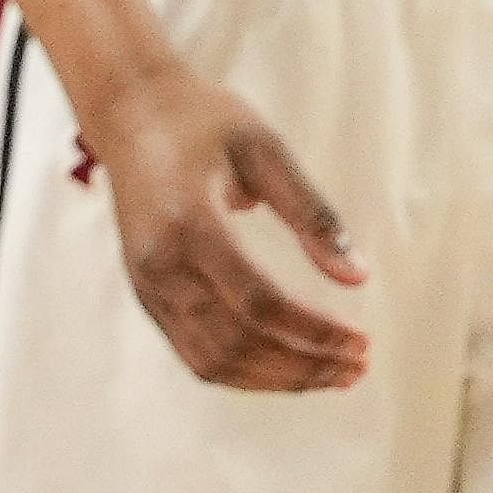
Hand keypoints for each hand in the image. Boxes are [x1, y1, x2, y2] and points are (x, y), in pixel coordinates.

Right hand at [75, 60, 369, 391]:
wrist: (130, 111)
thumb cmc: (202, 121)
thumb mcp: (266, 150)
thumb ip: (312, 214)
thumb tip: (358, 278)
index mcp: (189, 224)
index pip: (260, 304)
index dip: (315, 333)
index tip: (362, 343)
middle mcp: (160, 264)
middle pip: (237, 344)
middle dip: (304, 366)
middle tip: (357, 367)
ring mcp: (147, 285)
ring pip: (213, 361)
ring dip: (276, 380)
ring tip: (329, 376)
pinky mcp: (146, 294)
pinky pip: (194, 353)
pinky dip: (243, 373)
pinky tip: (284, 367)